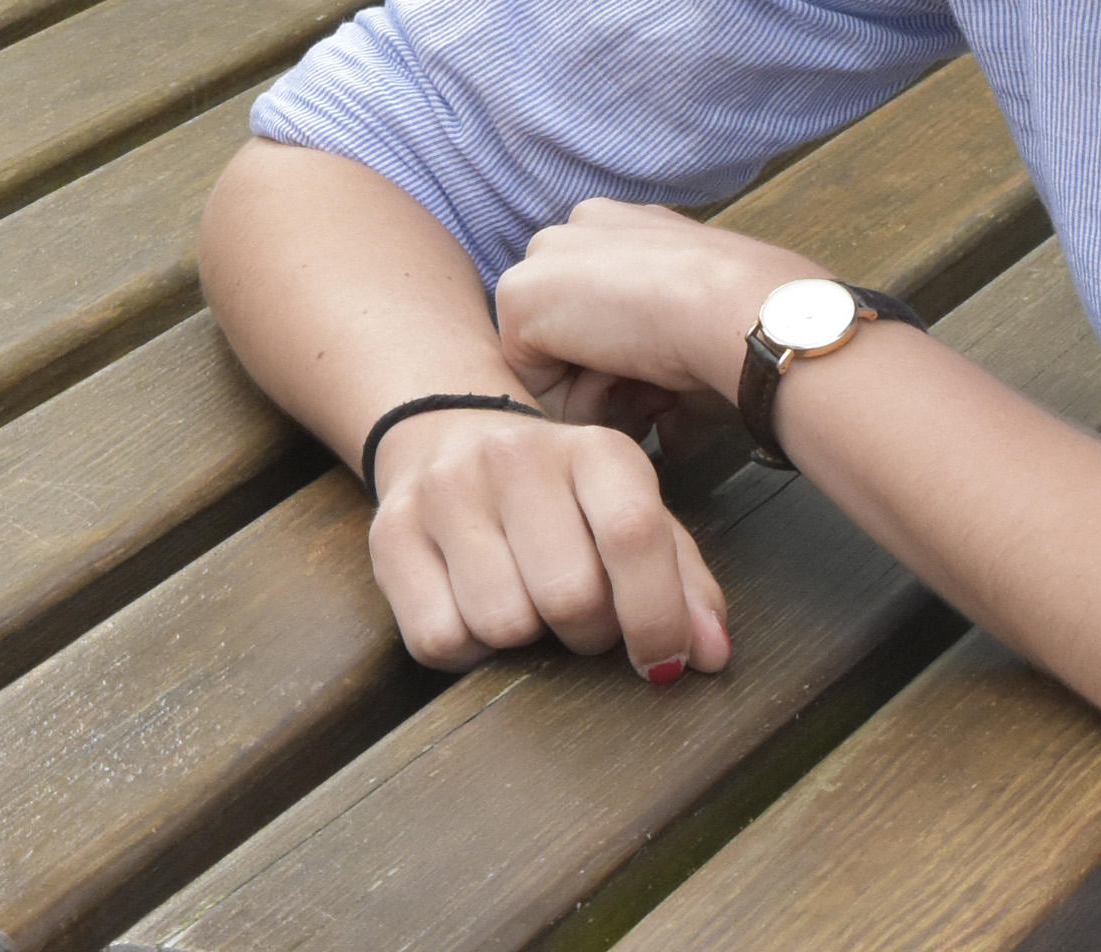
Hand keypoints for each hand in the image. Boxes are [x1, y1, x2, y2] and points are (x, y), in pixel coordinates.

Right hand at [370, 401, 730, 681]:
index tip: (661, 662)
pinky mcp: (389, 534)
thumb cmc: (562, 501)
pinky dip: (466, 649)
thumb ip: (682, 584)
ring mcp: (445, 492)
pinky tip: (475, 609)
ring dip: (524, 641)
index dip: (656, 618)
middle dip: (586, 633)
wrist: (447, 437)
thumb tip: (711, 655)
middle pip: (568, 595)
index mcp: (594, 449)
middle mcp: (515, 457)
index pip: (633, 536)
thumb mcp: (631, 517)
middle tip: (581, 619)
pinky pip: (439, 639)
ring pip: (501, 623)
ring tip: (526, 603)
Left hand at [494, 198, 812, 413]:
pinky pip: (532, 377)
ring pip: (550, 353)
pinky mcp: (517, 299)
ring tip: (643, 389)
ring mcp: (540, 260)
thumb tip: (671, 433)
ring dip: (592, 389)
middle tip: (655, 395)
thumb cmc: (735, 316)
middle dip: (605, 374)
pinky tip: (617, 383)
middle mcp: (575, 230)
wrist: (732, 305)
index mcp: (620, 227)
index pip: (596, 306)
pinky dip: (573, 401)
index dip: (627, 357)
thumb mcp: (697, 322)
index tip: (665, 382)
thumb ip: (665, 354)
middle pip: (568, 328)